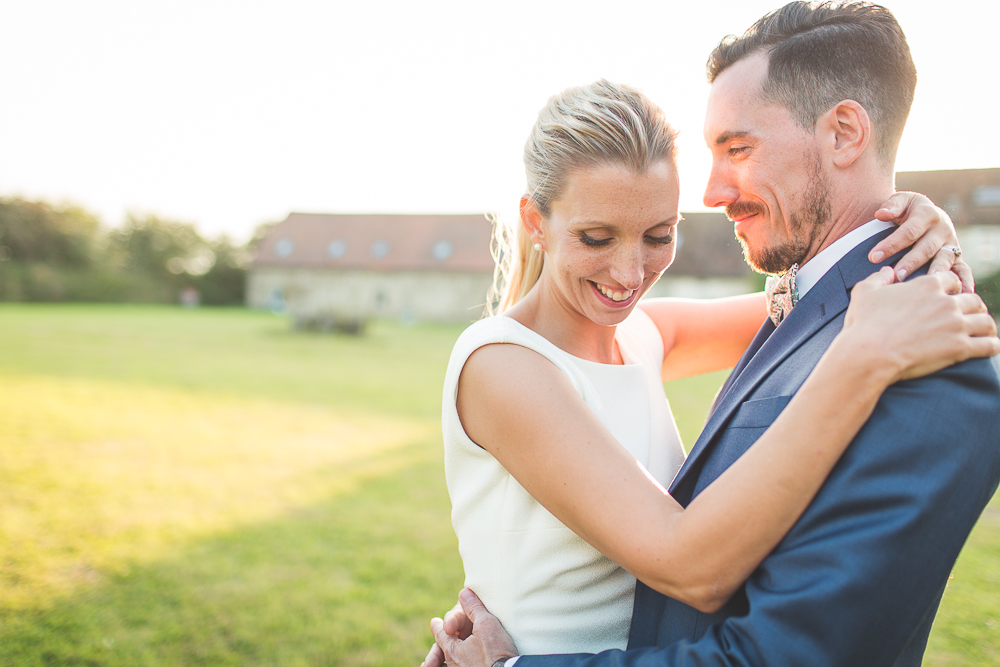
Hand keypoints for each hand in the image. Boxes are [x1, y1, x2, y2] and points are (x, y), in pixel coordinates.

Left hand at [423, 588, 517, 666]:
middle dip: (441, 643)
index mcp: (453, 649)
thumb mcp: (487, 624)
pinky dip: (453, 666)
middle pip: (444, 650)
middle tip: (440, 638)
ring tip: (438, 659)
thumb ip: (473, 608)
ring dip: (445, 658)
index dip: (438, 626)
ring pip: (449, 663)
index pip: (441, 634)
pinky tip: (457, 665)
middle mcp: (454, 664)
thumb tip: (463, 593)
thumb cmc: (497, 651)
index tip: (434, 621)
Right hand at [842, 267, 998, 382]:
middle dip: (972, 308)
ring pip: (986, 321)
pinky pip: (990, 345)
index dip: (953, 288)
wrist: (869, 354)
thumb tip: (887, 270)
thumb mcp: (865, 292)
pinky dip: (992, 346)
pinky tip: (989, 348)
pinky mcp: (961, 347)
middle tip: (968, 317)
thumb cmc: (864, 324)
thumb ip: (879, 278)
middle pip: (974, 300)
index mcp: (927, 285)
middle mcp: (947, 302)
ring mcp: (956, 325)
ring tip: (983, 333)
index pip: (953, 280)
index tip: (951, 296)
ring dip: (986, 326)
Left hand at [870, 192, 972, 291]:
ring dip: (936, 272)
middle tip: (897, 276)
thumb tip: (881, 214)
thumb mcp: (901, 201)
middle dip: (911, 262)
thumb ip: (892, 206)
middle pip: (926, 247)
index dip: (891, 244)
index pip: (908, 231)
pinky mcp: (957, 256)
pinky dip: (965, 280)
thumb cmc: (908, 210)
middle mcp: (942, 229)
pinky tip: (962, 292)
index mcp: (927, 214)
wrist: (927, 214)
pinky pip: (963, 269)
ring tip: (925, 284)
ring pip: (945, 259)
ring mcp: (951, 243)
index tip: (873, 257)